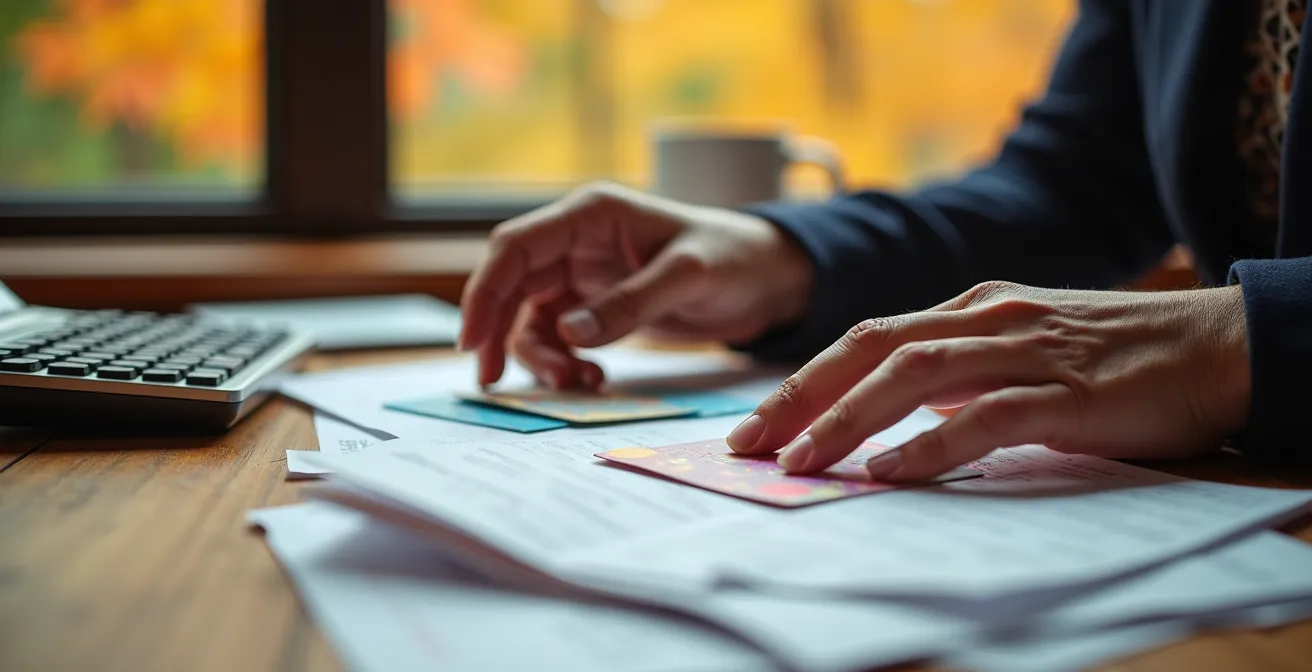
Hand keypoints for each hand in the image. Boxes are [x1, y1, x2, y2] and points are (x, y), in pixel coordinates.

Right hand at [459, 182, 814, 387]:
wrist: (766, 278)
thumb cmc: (732, 258)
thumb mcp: (687, 276)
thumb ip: (630, 303)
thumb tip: (571, 332)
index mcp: (590, 214)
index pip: (515, 248)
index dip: (484, 291)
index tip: (471, 339)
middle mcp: (576, 241)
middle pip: (510, 285)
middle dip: (499, 333)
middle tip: (494, 383)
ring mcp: (582, 275)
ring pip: (529, 317)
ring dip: (540, 356)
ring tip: (578, 383)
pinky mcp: (595, 305)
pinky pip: (558, 336)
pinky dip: (564, 362)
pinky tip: (593, 379)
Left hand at [726, 281, 1251, 479]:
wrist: (1217, 345)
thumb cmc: (1115, 357)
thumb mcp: (1022, 353)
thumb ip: (964, 375)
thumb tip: (902, 416)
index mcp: (970, 309)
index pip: (867, 338)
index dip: (805, 379)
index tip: (757, 422)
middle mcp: (986, 318)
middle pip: (871, 347)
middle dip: (801, 395)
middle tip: (751, 444)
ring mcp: (1025, 350)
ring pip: (914, 375)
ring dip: (848, 419)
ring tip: (802, 462)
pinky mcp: (1066, 390)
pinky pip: (986, 416)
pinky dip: (933, 444)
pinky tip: (891, 472)